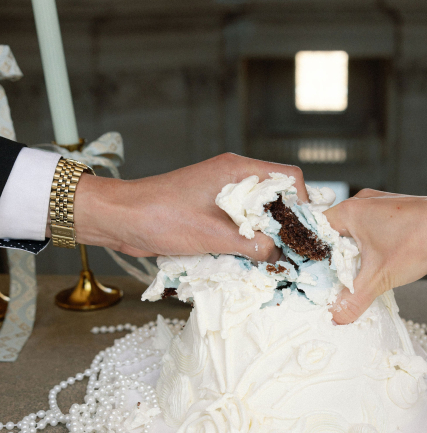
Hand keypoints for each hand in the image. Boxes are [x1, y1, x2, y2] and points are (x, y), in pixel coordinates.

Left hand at [72, 153, 307, 259]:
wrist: (117, 218)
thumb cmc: (160, 217)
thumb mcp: (212, 236)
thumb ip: (252, 245)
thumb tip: (279, 256)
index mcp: (237, 171)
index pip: (288, 178)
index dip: (302, 205)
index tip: (302, 234)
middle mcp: (232, 178)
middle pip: (276, 198)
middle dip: (284, 226)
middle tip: (289, 253)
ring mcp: (219, 194)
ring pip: (257, 214)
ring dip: (263, 237)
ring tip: (268, 261)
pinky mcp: (208, 211)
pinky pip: (238, 224)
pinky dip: (245, 241)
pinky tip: (244, 261)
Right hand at [325, 189, 426, 323]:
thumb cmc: (421, 240)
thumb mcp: (380, 277)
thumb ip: (353, 300)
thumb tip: (335, 318)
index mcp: (350, 210)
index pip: (315, 232)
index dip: (311, 256)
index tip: (312, 278)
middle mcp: (362, 204)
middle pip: (334, 235)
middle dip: (335, 261)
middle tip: (333, 284)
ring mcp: (381, 207)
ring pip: (356, 236)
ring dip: (355, 257)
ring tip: (357, 278)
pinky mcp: (396, 215)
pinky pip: (373, 234)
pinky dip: (372, 251)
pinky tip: (379, 267)